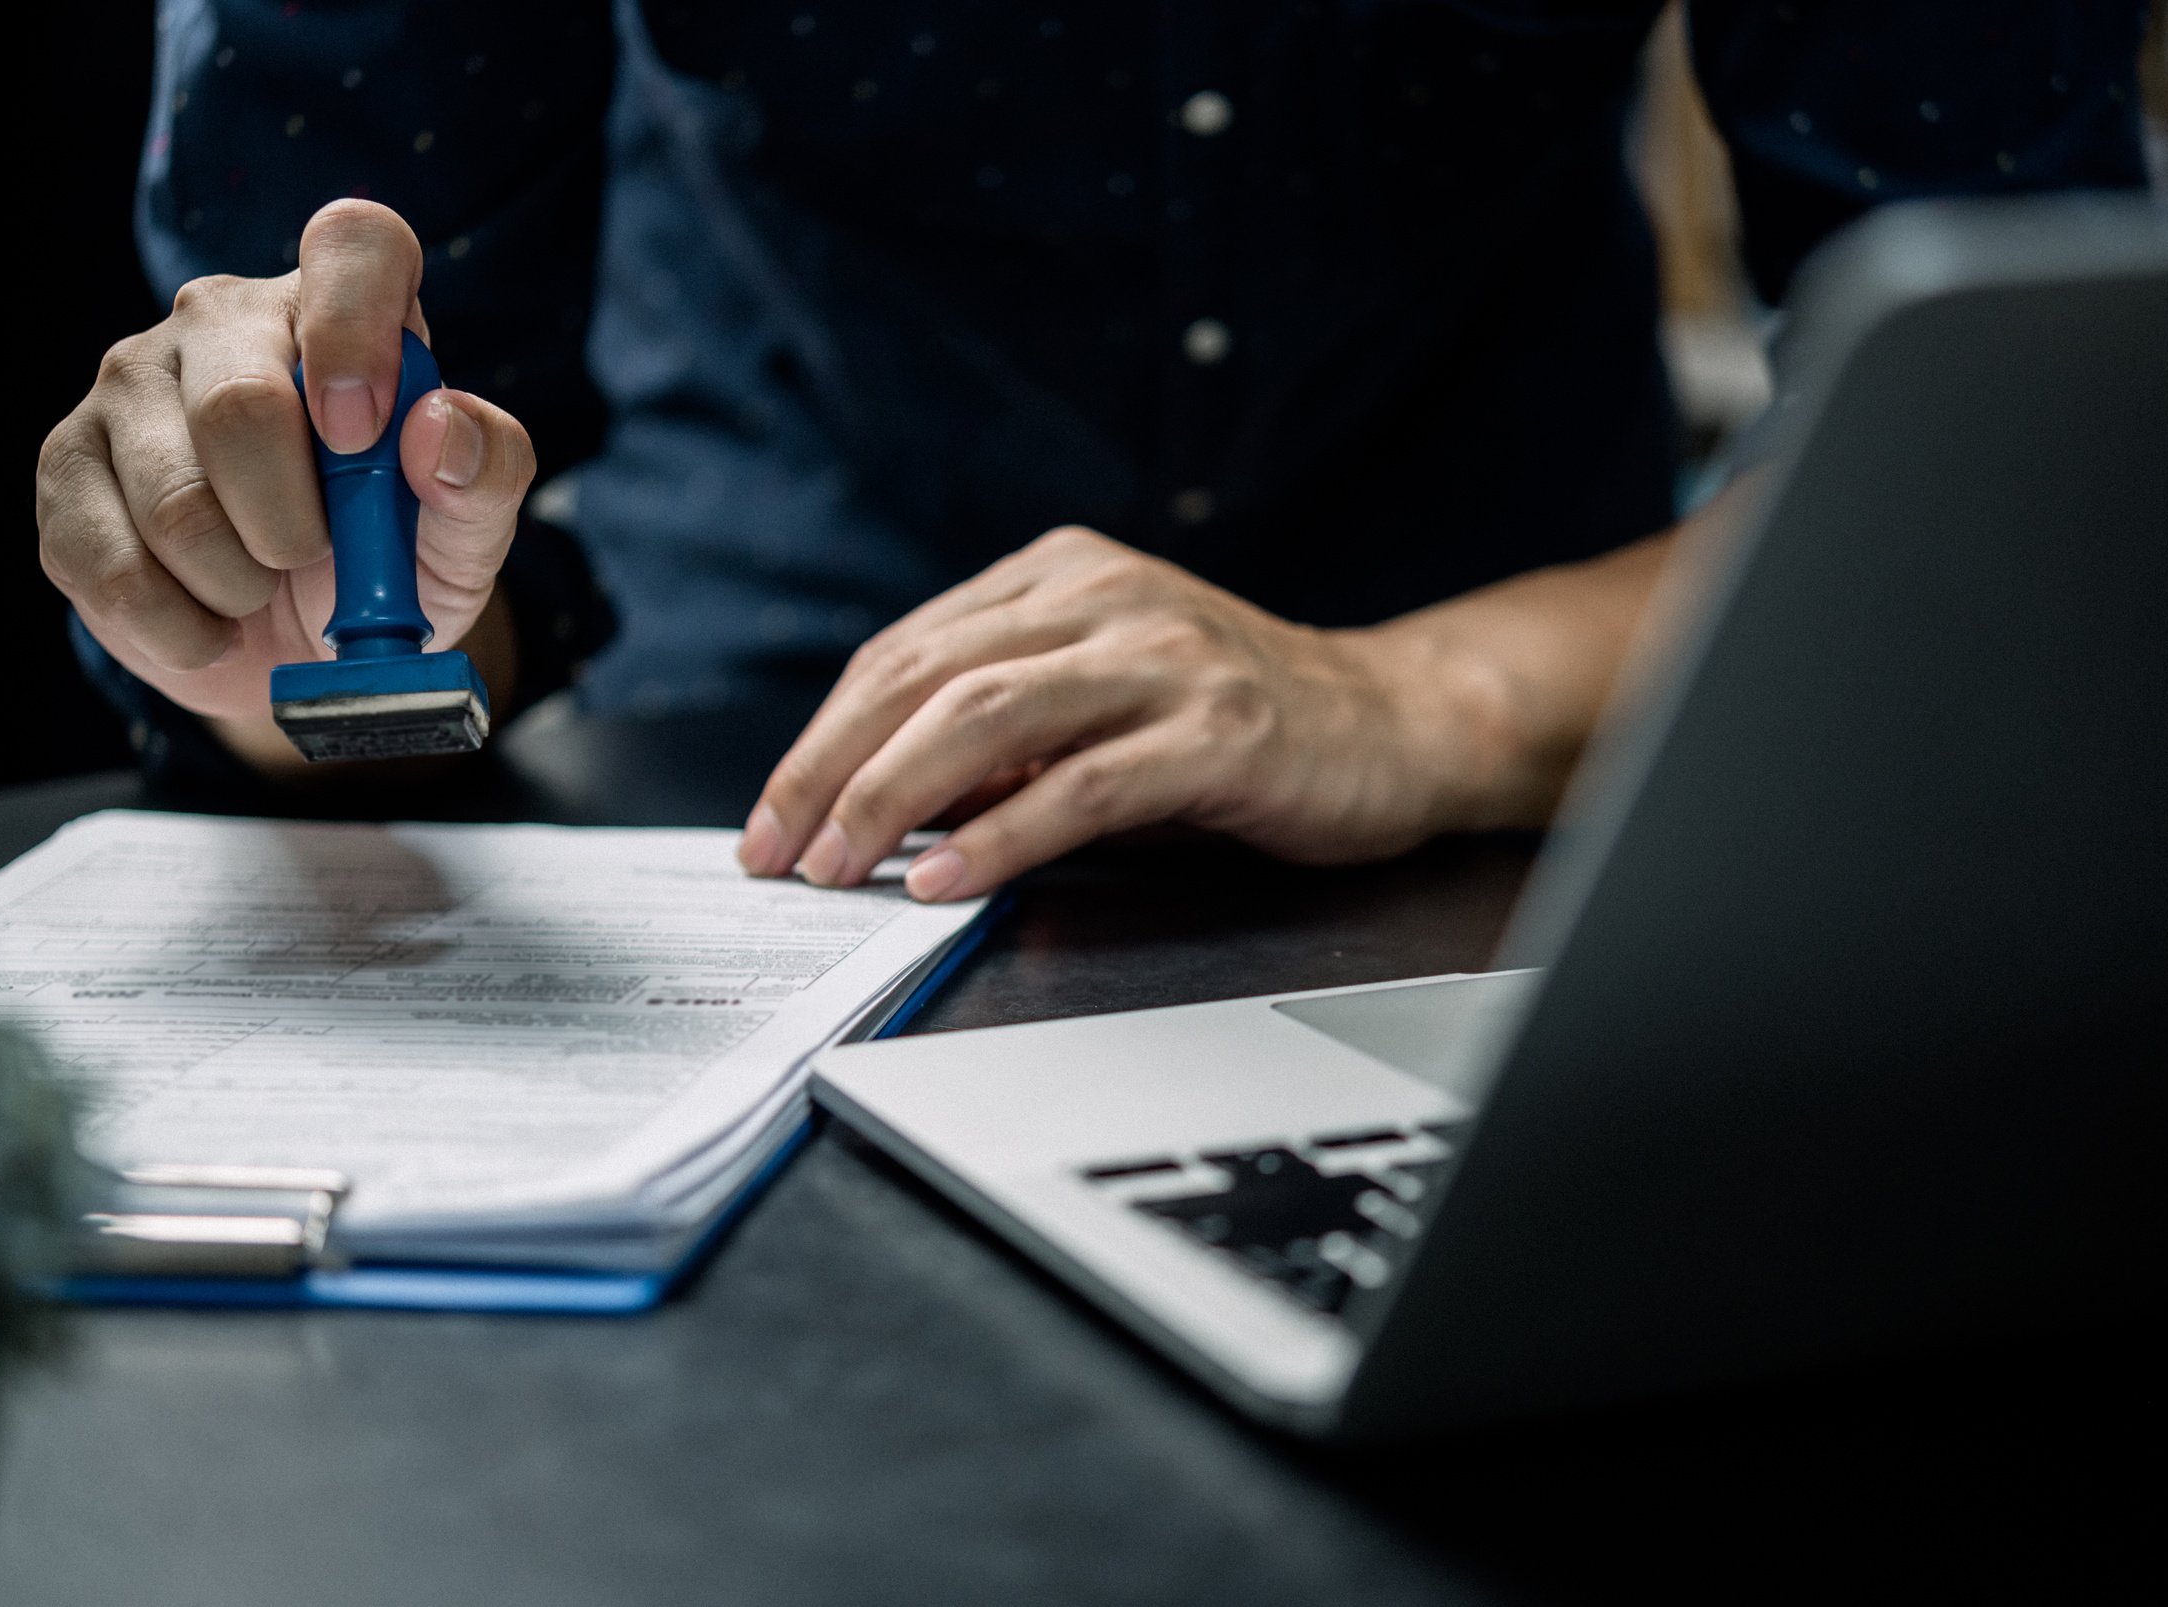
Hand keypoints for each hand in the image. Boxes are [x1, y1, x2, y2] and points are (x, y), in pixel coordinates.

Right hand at [36, 200, 534, 739]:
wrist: (303, 645)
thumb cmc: (394, 559)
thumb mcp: (469, 527)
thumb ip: (487, 471)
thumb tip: (437, 427)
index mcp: (335, 306)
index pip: (354, 243)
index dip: (357, 330)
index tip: (363, 436)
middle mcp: (220, 319)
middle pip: (239, 407)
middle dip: (293, 526)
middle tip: (312, 558)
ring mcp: (128, 382)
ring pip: (174, 505)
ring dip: (239, 586)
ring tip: (261, 587)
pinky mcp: (66, 465)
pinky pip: (112, 567)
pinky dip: (181, 627)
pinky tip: (209, 619)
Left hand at [737, 528, 1486, 901]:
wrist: (1395, 725)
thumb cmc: (1237, 721)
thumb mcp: (1101, 699)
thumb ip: (1000, 730)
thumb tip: (874, 801)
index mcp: (1062, 574)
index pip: (906, 651)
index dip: (824, 737)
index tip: (773, 815)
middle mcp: (1106, 598)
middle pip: (925, 678)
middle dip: (831, 772)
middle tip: (778, 851)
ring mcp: (1164, 659)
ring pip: (985, 719)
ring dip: (891, 800)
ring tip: (837, 867)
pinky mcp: (1215, 732)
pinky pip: (1080, 788)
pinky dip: (996, 840)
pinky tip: (944, 882)